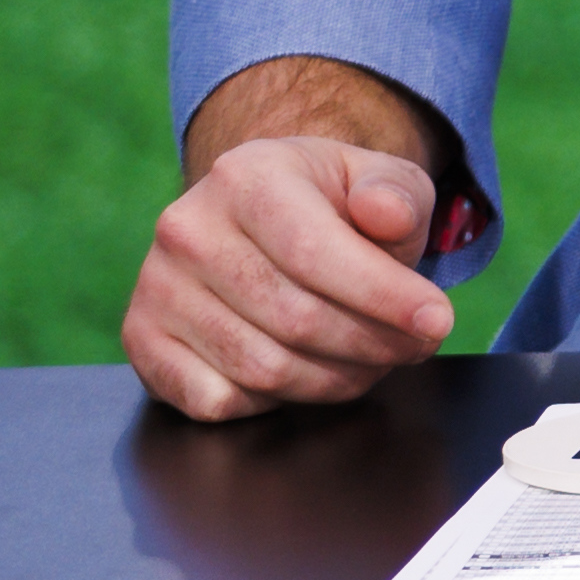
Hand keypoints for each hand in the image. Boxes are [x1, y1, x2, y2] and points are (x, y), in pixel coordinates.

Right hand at [128, 63, 465, 418]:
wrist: (259, 212)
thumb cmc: (332, 202)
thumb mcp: (381, 179)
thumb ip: (398, 194)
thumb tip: (388, 215)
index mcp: (246, 177)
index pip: (316, 253)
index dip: (384, 297)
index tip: (437, 322)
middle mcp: (187, 230)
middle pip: (295, 319)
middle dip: (373, 345)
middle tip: (415, 346)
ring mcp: (156, 288)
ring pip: (262, 369)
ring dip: (336, 379)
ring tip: (374, 360)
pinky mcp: (142, 340)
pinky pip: (217, 400)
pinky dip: (274, 402)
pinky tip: (306, 371)